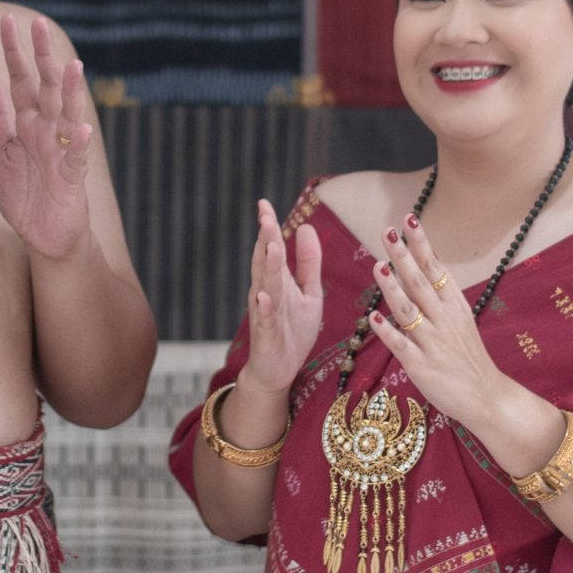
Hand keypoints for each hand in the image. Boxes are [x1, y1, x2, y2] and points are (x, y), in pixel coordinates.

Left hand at [0, 13, 93, 259]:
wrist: (43, 235)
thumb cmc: (23, 194)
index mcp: (25, 122)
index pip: (20, 79)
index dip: (14, 52)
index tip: (8, 20)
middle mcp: (46, 130)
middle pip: (45, 87)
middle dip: (42, 57)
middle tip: (38, 23)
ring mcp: (61, 151)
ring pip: (66, 115)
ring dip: (69, 92)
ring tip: (70, 67)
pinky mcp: (71, 177)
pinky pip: (75, 157)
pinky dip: (77, 142)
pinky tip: (79, 127)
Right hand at [242, 198, 323, 395]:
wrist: (278, 370)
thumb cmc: (293, 330)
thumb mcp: (309, 292)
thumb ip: (309, 263)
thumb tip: (306, 226)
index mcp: (278, 280)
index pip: (271, 248)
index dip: (268, 226)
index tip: (264, 203)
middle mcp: (267, 292)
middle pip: (266, 262)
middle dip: (266, 239)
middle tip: (264, 215)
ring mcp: (265, 313)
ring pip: (266, 286)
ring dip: (268, 266)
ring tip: (271, 245)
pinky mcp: (266, 335)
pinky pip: (264, 319)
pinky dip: (263, 307)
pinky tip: (263, 295)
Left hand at [369, 217, 513, 437]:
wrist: (486, 396)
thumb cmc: (467, 355)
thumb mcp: (460, 317)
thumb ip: (441, 292)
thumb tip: (425, 260)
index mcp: (453, 305)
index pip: (435, 268)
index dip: (421, 245)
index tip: (408, 220)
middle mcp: (443, 319)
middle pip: (420, 283)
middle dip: (403, 257)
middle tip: (387, 232)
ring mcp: (432, 342)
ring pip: (409, 311)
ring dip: (392, 288)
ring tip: (378, 266)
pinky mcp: (421, 366)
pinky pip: (401, 346)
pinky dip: (387, 332)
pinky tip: (372, 318)